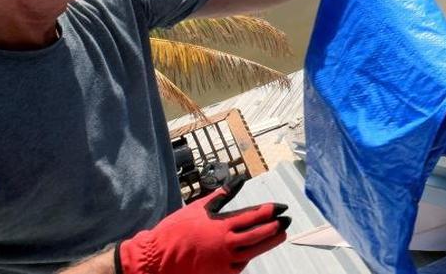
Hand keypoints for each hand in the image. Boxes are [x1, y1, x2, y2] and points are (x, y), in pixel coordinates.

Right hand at [116, 176, 288, 273]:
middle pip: (259, 235)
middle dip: (275, 227)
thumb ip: (222, 195)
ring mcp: (224, 261)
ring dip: (269, 242)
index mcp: (221, 225)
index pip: (253, 216)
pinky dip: (248, 257)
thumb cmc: (176, 230)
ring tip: (279, 235)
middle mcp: (226, 243)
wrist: (157, 258)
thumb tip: (239, 181)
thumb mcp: (199, 208)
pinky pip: (240, 265)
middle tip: (287, 221)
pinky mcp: (220, 273)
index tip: (281, 207)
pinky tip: (254, 251)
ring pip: (254, 252)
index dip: (269, 211)